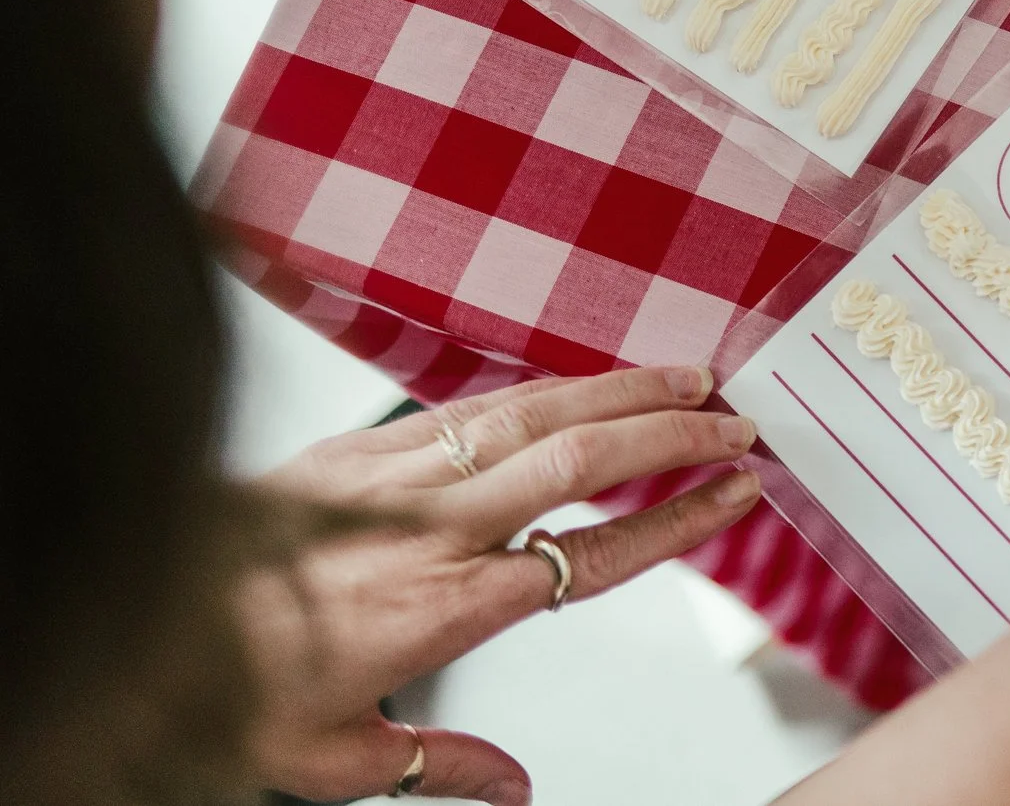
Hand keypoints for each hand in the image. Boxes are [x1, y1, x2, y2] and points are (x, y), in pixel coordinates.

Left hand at [240, 365, 761, 803]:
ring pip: (532, 414)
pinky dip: (543, 388)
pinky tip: (582, 384)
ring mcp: (393, 473)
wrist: (135, 622)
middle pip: (580, 461)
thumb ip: (443, 762)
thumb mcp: (336, 759)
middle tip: (739, 423)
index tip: (735, 493)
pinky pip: (471, 404)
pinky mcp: (357, 446)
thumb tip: (519, 789)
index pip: (591, 553)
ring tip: (688, 380)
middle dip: (672, 436)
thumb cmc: (228, 692)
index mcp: (441, 607)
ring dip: (620, 392)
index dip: (676, 520)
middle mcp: (429, 527)